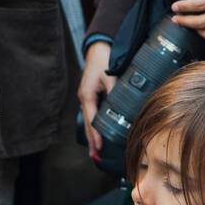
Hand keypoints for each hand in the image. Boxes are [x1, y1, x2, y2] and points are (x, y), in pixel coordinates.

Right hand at [79, 40, 116, 160]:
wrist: (99, 47)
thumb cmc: (104, 60)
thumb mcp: (110, 75)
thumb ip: (114, 91)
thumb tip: (119, 107)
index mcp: (87, 95)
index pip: (91, 120)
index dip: (95, 135)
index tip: (99, 147)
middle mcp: (85, 98)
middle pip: (88, 124)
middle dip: (92, 141)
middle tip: (96, 157)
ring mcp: (87, 97)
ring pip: (89, 120)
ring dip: (93, 135)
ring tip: (96, 151)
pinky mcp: (91, 95)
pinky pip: (92, 114)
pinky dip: (94, 125)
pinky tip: (98, 133)